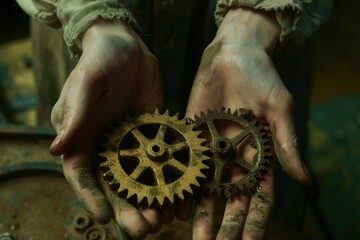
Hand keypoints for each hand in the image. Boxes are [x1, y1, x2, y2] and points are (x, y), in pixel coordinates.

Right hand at [49, 19, 167, 237]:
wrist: (129, 47)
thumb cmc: (100, 60)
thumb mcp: (86, 83)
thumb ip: (74, 114)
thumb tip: (57, 149)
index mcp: (83, 137)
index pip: (82, 174)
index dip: (90, 197)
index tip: (103, 216)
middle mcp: (106, 146)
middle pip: (114, 185)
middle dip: (127, 209)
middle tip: (143, 228)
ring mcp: (132, 143)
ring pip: (139, 179)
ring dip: (150, 201)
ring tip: (163, 220)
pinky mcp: (154, 136)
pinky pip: (162, 162)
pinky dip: (170, 179)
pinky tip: (181, 196)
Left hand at [186, 7, 309, 238]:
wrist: (232, 55)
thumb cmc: (261, 77)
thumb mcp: (278, 107)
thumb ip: (285, 142)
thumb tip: (304, 178)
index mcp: (258, 156)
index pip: (258, 197)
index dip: (254, 222)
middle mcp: (233, 159)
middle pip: (230, 201)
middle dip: (223, 225)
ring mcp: (211, 151)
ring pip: (205, 190)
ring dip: (200, 214)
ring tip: (194, 237)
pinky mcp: (191, 138)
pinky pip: (185, 167)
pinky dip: (180, 186)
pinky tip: (174, 206)